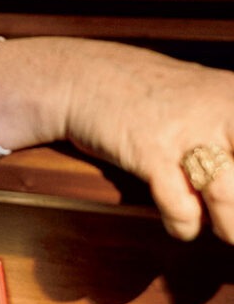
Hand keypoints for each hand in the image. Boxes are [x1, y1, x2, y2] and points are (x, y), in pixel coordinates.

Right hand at [0, 37, 233, 242]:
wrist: (84, 76)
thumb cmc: (156, 100)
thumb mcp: (210, 105)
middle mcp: (224, 110)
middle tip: (231, 217)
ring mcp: (187, 130)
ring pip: (230, 202)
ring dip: (227, 226)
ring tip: (216, 221)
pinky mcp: (151, 151)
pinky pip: (183, 211)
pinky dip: (183, 224)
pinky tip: (180, 215)